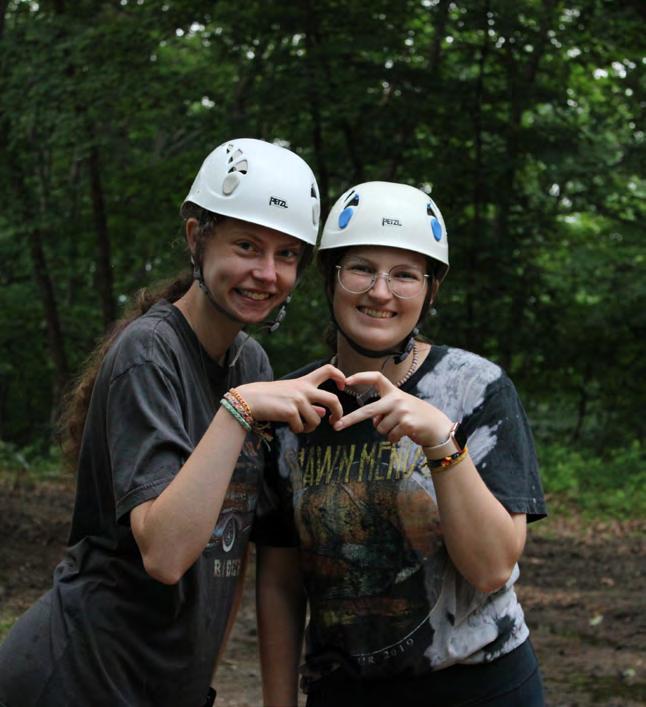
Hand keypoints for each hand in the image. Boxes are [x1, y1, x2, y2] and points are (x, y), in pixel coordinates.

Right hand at [237, 364, 345, 433]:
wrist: (249, 399)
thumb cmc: (269, 397)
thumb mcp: (290, 395)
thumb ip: (308, 402)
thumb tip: (322, 413)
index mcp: (304, 381)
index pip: (328, 369)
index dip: (340, 375)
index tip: (343, 384)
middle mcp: (304, 389)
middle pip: (333, 399)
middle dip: (338, 413)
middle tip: (334, 421)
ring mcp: (298, 400)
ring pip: (316, 420)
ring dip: (309, 427)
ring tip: (299, 426)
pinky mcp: (291, 412)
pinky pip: (302, 427)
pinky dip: (297, 430)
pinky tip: (289, 426)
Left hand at [332, 371, 451, 445]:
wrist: (437, 426)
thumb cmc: (415, 416)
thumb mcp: (400, 407)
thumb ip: (384, 410)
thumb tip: (373, 421)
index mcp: (394, 391)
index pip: (376, 378)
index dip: (361, 377)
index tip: (347, 380)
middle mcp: (396, 399)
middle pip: (367, 410)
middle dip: (350, 419)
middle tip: (337, 426)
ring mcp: (401, 411)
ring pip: (379, 428)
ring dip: (386, 432)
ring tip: (400, 427)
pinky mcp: (406, 424)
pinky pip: (389, 436)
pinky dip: (394, 438)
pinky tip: (405, 433)